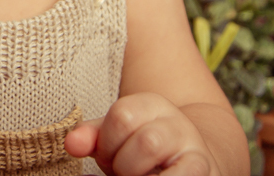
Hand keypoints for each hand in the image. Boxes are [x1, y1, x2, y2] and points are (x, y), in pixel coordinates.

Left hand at [64, 93, 215, 175]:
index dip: (108, 144)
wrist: (194, 165)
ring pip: (152, 146)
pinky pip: (180, 174)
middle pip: (140, 136)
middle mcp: (175, 120)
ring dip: (137, 173)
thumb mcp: (118, 142)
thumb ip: (93, 139)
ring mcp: (192, 145)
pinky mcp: (203, 167)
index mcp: (151, 105)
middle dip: (123, 164)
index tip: (110, 158)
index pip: (122, 115)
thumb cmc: (145, 158)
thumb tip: (71, 144)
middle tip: (125, 172)